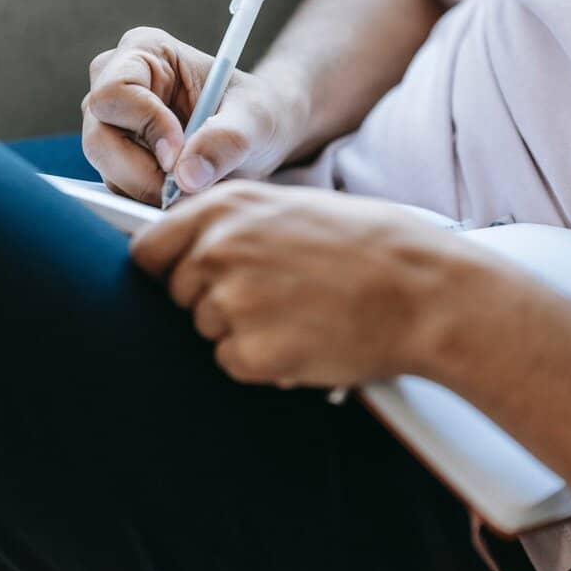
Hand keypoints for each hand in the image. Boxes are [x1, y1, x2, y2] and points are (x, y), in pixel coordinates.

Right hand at [82, 28, 307, 203]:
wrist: (259, 135)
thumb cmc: (257, 112)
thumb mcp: (255, 120)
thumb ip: (226, 141)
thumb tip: (186, 178)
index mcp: (145, 51)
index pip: (116, 92)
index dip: (145, 127)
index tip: (178, 155)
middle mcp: (116, 82)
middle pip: (99, 137)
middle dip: (141, 172)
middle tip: (185, 190)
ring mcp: (112, 123)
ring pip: (106, 168)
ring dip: (147, 189)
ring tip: (192, 191)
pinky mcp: (116, 157)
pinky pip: (117, 187)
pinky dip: (147, 198)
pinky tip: (181, 195)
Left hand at [131, 181, 463, 387]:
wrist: (424, 291)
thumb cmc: (369, 246)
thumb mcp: (292, 207)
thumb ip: (235, 223)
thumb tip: (190, 247)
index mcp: (225, 209)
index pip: (147, 250)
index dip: (163, 269)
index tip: (180, 279)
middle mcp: (218, 251)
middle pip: (177, 294)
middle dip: (211, 300)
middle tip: (272, 296)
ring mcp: (231, 303)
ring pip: (206, 330)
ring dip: (241, 331)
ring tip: (299, 313)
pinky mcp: (251, 352)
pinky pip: (233, 363)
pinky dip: (262, 361)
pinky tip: (305, 339)